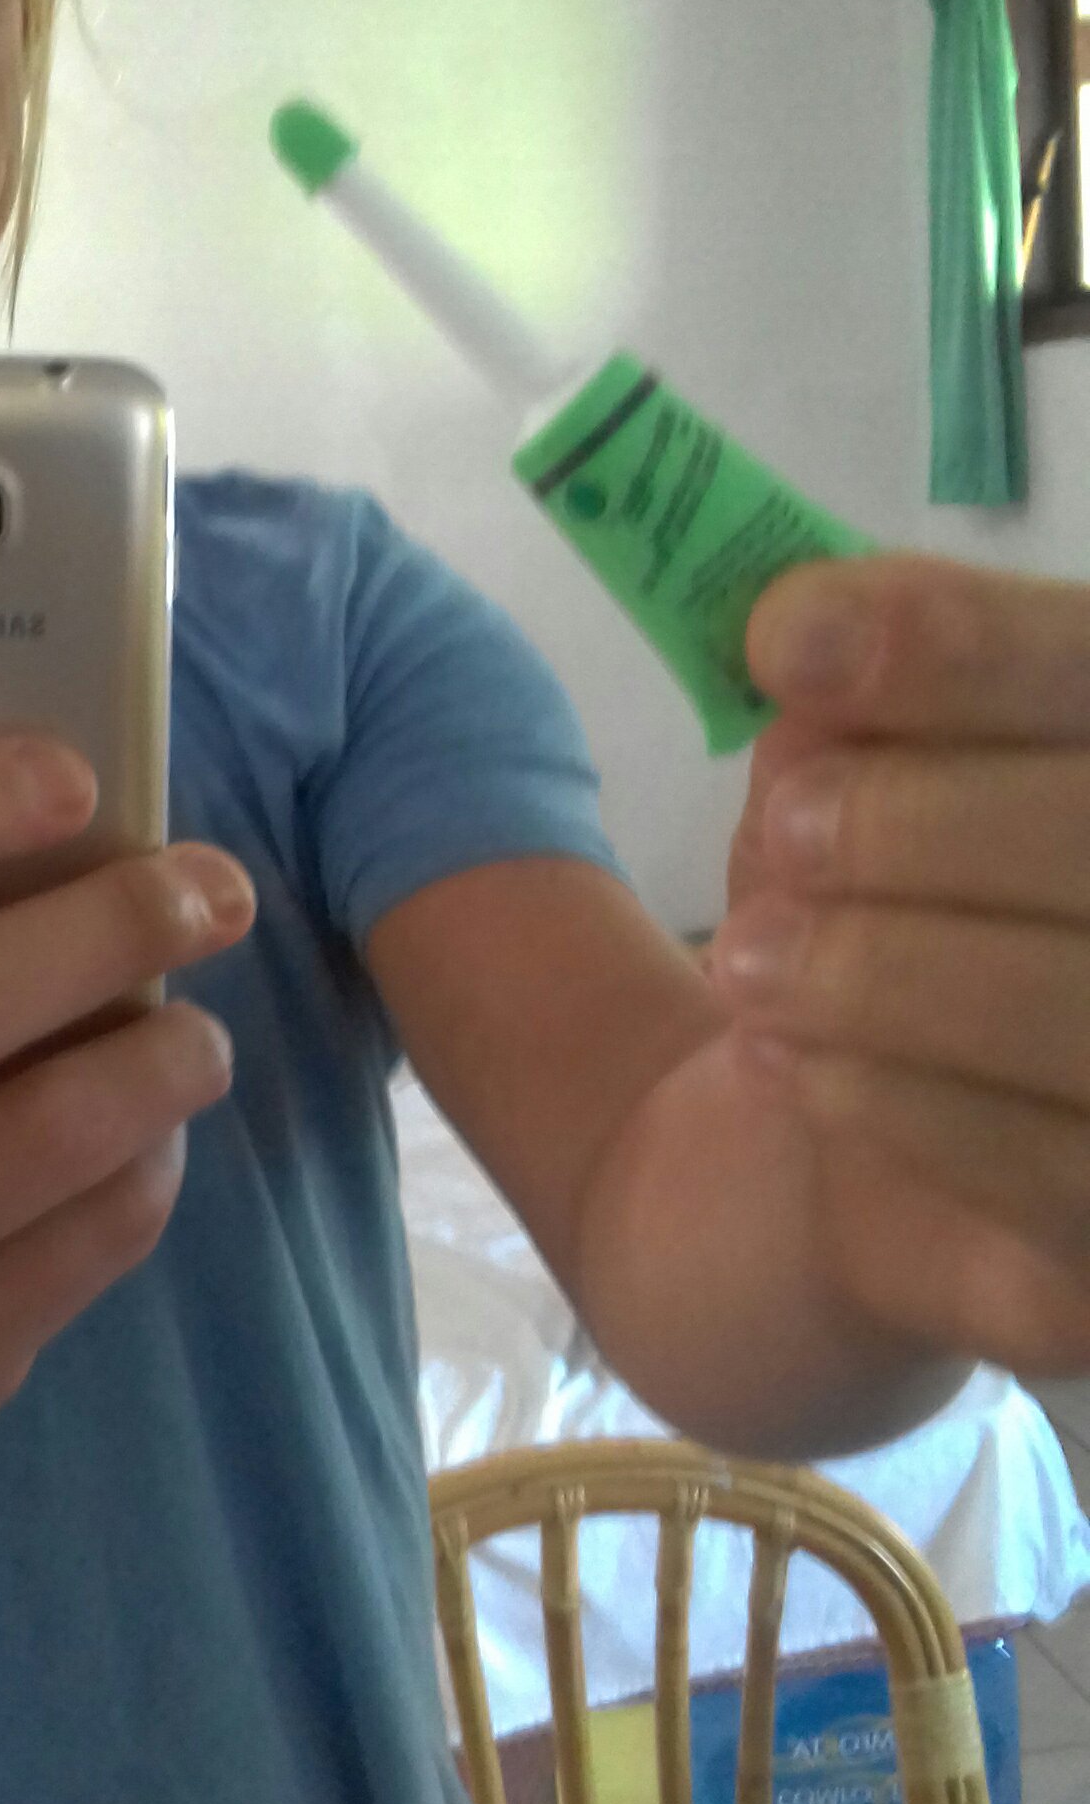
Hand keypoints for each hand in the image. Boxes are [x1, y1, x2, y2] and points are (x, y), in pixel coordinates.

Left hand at [710, 554, 1089, 1374]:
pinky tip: (790, 1065)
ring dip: (888, 975)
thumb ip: (855, 697)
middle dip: (922, 827)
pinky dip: (899, 1105)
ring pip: (1080, 1016)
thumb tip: (802, 628)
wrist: (870, 1137)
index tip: (783, 640)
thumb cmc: (892, 906)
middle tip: (785, 838)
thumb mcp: (852, 777)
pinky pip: (1053, 1176)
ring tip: (747, 967)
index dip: (961, 646)